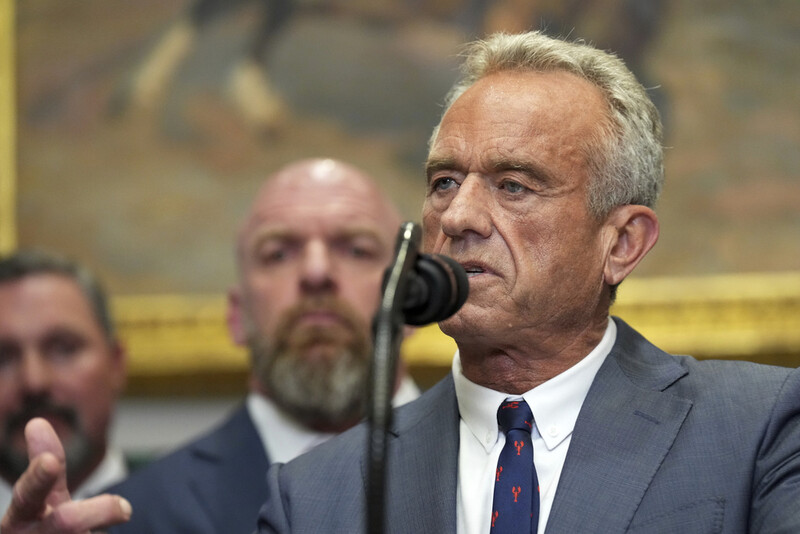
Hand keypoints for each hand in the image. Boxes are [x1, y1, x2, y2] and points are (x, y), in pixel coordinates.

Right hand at [0, 418, 131, 533]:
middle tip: (123, 508)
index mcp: (18, 520)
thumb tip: (36, 422)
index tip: (51, 461)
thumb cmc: (42, 532)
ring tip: (123, 511)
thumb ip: (45, 468)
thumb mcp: (43, 501)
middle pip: (64, 524)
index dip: (38, 480)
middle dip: (92, 515)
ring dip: (104, 520)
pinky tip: (109, 530)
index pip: (27, 496)